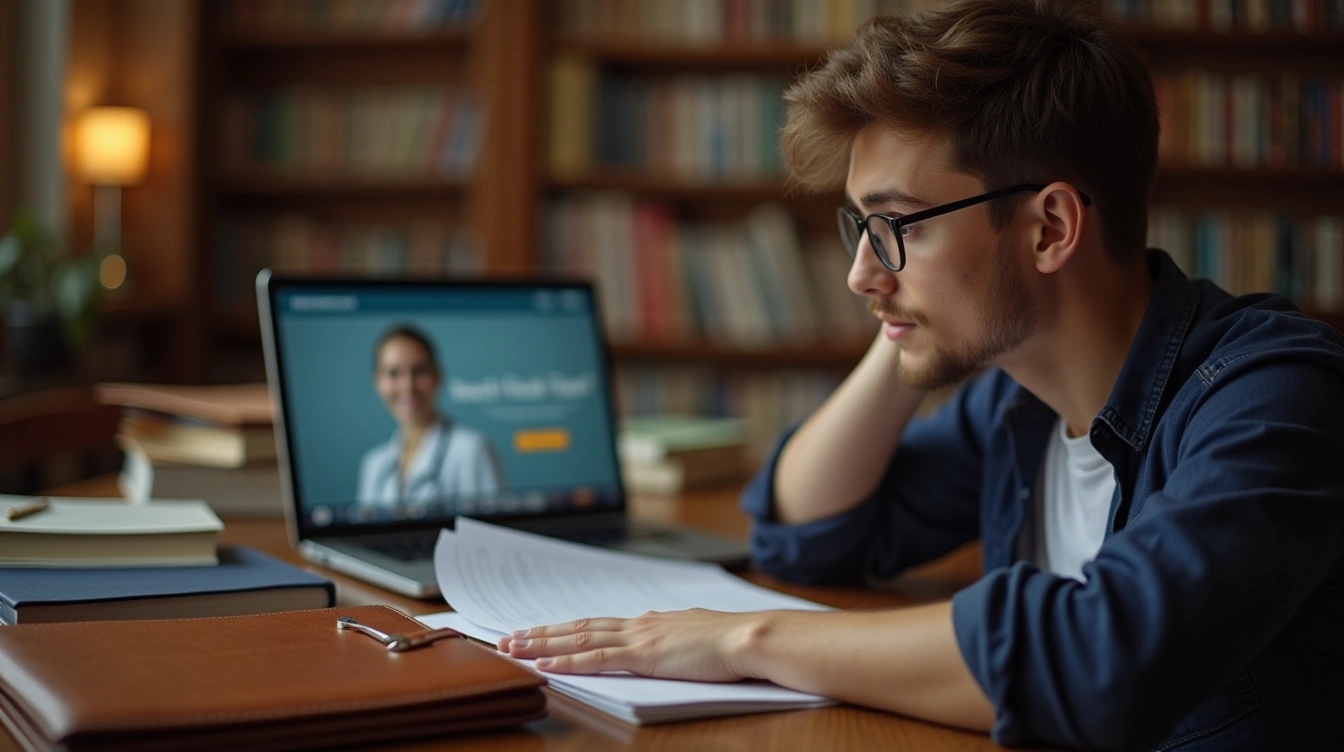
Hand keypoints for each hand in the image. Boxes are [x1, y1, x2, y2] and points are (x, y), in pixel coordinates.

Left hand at [497, 608, 764, 681]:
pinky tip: (544, 663)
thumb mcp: (697, 635)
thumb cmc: (733, 641)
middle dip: (541, 633)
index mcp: (651, 621)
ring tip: (513, 647)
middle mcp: (639, 624)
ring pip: (579, 638)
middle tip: (508, 637)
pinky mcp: (644, 655)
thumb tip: (668, 638)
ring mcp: (639, 638)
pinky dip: (567, 660)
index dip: (565, 628)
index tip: (539, 632)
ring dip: (542, 643)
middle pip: (579, 626)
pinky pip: (596, 658)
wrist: (750, 637)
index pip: (598, 623)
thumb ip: (676, 636)